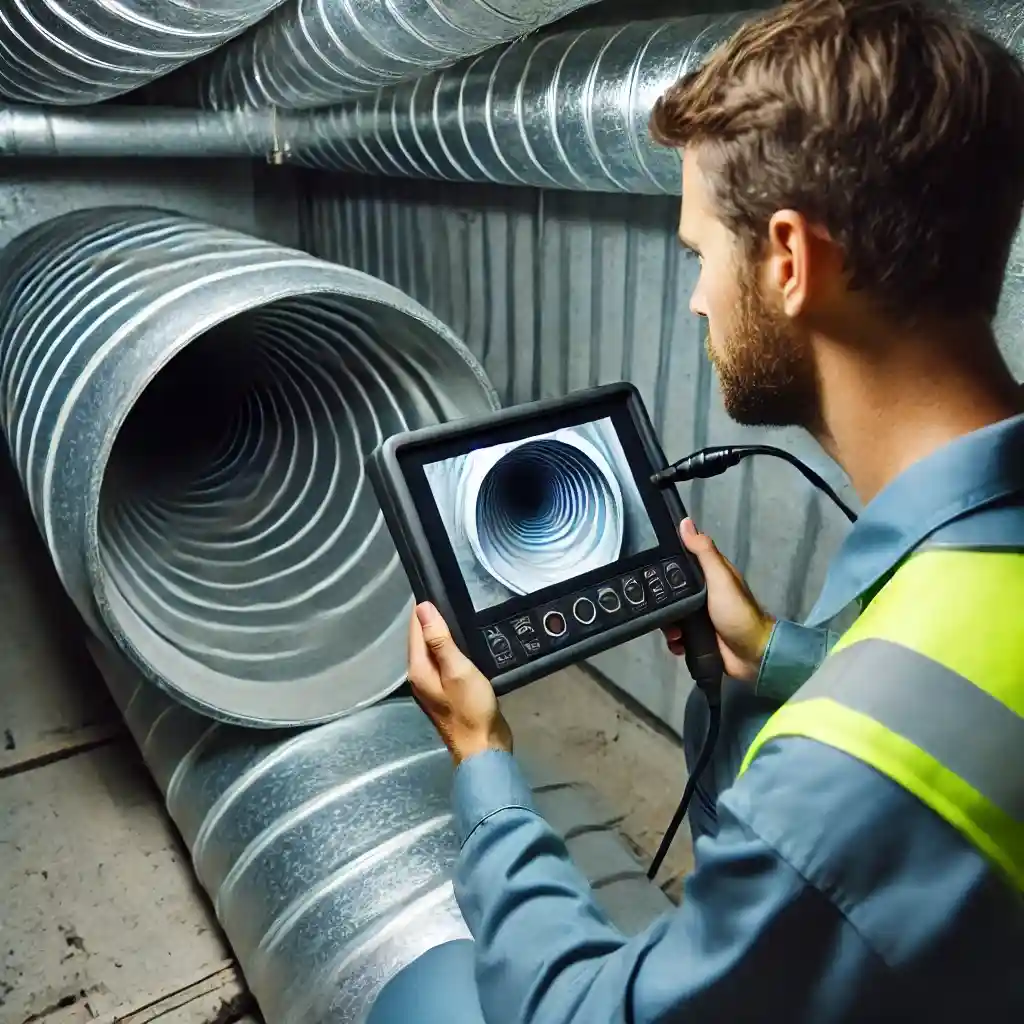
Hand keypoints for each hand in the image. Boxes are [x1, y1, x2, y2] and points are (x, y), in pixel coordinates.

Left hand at [407, 601, 513, 764]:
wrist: (483, 748)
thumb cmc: (471, 709)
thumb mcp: (458, 670)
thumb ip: (440, 640)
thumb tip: (423, 608)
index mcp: (418, 669)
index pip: (414, 629)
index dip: (422, 608)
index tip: (433, 586)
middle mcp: (419, 676)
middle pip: (420, 639)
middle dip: (429, 618)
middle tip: (446, 595)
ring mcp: (432, 686)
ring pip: (431, 651)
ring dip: (439, 633)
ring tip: (454, 613)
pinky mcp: (446, 692)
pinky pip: (442, 662)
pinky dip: (448, 649)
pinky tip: (461, 644)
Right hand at [662, 518, 775, 682]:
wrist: (751, 655)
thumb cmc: (737, 612)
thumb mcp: (720, 578)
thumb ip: (704, 552)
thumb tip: (685, 522)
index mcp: (711, 576)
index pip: (683, 561)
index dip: (668, 562)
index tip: (648, 565)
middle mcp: (703, 594)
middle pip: (673, 591)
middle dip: (663, 601)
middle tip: (656, 607)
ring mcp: (700, 617)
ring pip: (672, 615)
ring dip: (668, 625)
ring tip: (673, 634)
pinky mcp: (697, 637)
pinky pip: (677, 636)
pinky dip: (675, 641)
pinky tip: (678, 644)